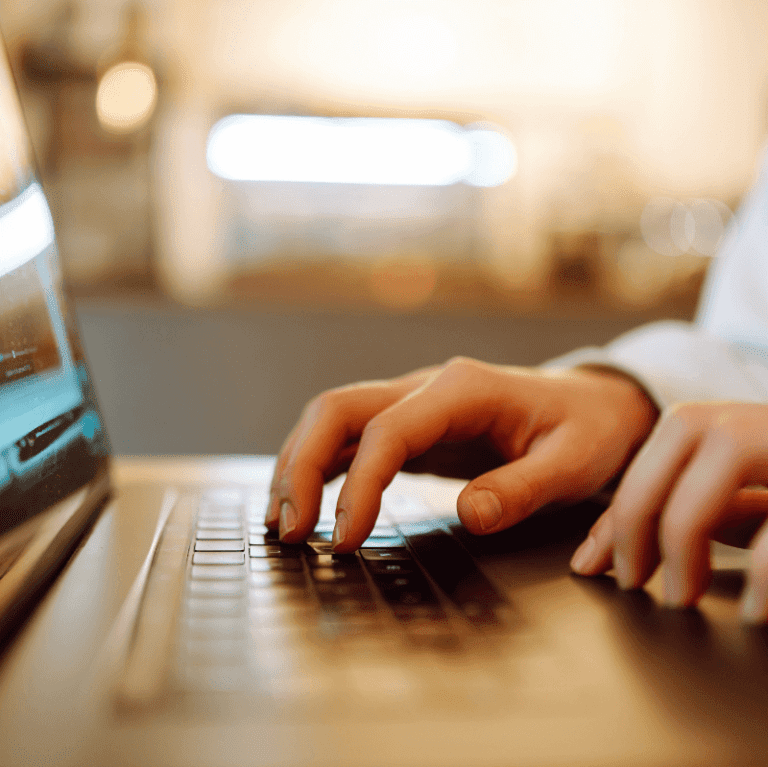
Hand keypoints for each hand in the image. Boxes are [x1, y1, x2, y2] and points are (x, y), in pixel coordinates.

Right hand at [266, 357, 656, 552]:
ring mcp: (415, 403)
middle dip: (301, 465)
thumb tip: (469, 516)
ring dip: (299, 465)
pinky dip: (320, 467)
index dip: (358, 484)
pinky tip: (307, 502)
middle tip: (289, 529)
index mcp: (462, 390)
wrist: (597, 406)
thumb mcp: (573, 462)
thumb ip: (522, 489)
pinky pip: (351, 439)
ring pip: (334, 419)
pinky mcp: (413, 426)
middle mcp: (427, 387)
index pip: (388, 431)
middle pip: (338, 409)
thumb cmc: (588, 430)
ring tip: (283, 523)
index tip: (345, 537)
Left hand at [569, 401, 767, 620]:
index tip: (590, 567)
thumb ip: (682, 506)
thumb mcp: (734, 492)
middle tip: (629, 585)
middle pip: (654, 482)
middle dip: (632, 539)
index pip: (639, 475)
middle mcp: (734, 427)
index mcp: (704, 427)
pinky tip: (754, 612)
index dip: (611, 527)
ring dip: (680, 558)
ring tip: (680, 599)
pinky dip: (760, 581)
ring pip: (695, 505)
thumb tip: (611, 544)